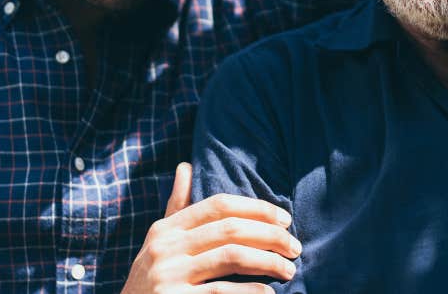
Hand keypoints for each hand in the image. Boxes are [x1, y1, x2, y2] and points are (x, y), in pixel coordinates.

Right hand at [121, 163, 300, 293]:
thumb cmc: (151, 280)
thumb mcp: (158, 243)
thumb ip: (176, 207)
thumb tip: (185, 167)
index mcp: (165, 229)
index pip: (219, 205)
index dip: (257, 208)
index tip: (285, 218)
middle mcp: (165, 248)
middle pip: (231, 229)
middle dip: (271, 236)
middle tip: (295, 247)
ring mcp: (168, 276)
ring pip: (232, 257)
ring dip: (269, 262)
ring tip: (289, 271)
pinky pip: (222, 293)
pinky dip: (252, 292)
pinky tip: (268, 293)